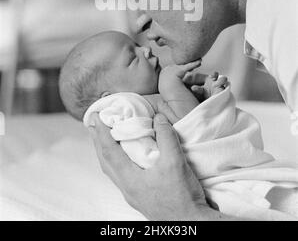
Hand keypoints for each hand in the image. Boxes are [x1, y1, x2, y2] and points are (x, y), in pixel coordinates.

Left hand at [90, 112, 207, 220]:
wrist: (191, 223)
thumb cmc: (182, 199)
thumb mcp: (175, 162)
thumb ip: (166, 138)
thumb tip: (159, 119)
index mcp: (130, 180)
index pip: (109, 151)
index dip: (101, 132)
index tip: (96, 117)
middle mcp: (128, 188)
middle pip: (105, 162)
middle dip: (98, 142)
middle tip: (94, 125)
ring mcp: (133, 194)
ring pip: (112, 170)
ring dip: (106, 152)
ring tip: (106, 138)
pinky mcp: (141, 197)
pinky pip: (122, 175)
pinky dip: (118, 161)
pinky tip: (126, 157)